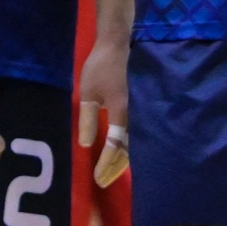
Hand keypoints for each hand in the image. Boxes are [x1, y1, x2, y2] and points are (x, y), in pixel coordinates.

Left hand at [78, 32, 128, 185]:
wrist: (117, 44)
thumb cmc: (100, 67)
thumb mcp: (88, 93)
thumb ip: (88, 120)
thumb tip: (88, 145)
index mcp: (122, 111)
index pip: (116, 144)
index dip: (107, 163)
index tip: (98, 178)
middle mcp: (134, 114)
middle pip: (129, 148)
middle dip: (116, 166)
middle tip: (103, 181)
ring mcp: (138, 110)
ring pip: (134, 142)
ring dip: (122, 159)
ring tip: (110, 171)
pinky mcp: (137, 106)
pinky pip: (134, 133)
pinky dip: (127, 147)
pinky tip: (120, 152)